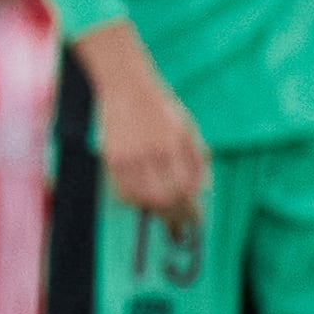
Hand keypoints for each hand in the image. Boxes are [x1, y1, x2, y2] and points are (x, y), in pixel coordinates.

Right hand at [94, 64, 209, 236]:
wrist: (125, 86)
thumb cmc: (161, 108)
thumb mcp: (187, 128)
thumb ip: (197, 159)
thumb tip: (201, 192)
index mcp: (174, 144)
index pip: (185, 188)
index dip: (192, 208)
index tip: (196, 219)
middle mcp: (151, 152)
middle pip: (164, 198)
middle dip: (175, 217)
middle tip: (180, 227)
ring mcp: (129, 156)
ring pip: (143, 199)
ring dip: (155, 212)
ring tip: (163, 215)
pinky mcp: (112, 158)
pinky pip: (122, 192)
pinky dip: (134, 202)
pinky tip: (142, 202)